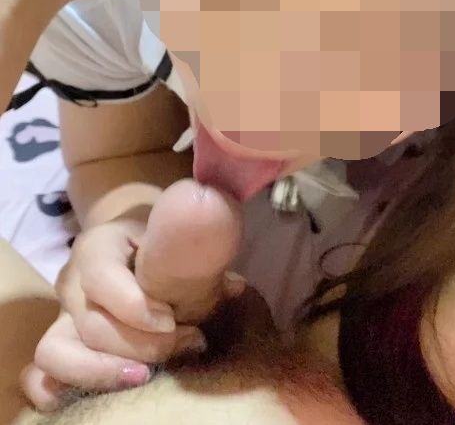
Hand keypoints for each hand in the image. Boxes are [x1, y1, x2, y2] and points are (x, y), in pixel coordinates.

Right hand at [22, 181, 243, 411]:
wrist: (132, 242)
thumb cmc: (160, 242)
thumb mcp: (174, 238)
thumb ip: (198, 260)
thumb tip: (234, 288)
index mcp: (98, 246)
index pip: (101, 277)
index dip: (134, 306)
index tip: (172, 320)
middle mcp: (72, 281)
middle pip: (91, 325)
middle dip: (140, 344)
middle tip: (187, 344)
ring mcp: (60, 316)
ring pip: (56, 353)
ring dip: (103, 372)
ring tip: (146, 378)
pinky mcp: (58, 346)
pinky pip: (40, 377)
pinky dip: (66, 390)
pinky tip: (110, 395)